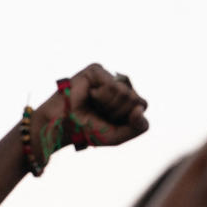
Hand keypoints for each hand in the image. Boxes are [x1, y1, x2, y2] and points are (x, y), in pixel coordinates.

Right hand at [33, 64, 148, 162]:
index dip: (128, 118)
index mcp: (129, 101)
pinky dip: (101, 96)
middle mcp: (121, 87)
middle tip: (100, 112)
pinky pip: (112, 85)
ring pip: (125, 93)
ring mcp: (109, 77)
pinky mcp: (97, 70)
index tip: (110, 121)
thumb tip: (139, 109)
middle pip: (136, 99)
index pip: (142, 105)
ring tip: (94, 104)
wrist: (63, 126)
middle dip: (117, 112)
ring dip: (108, 105)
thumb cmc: (90, 130)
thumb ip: (138, 126)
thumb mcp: (119, 135)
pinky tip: (90, 95)